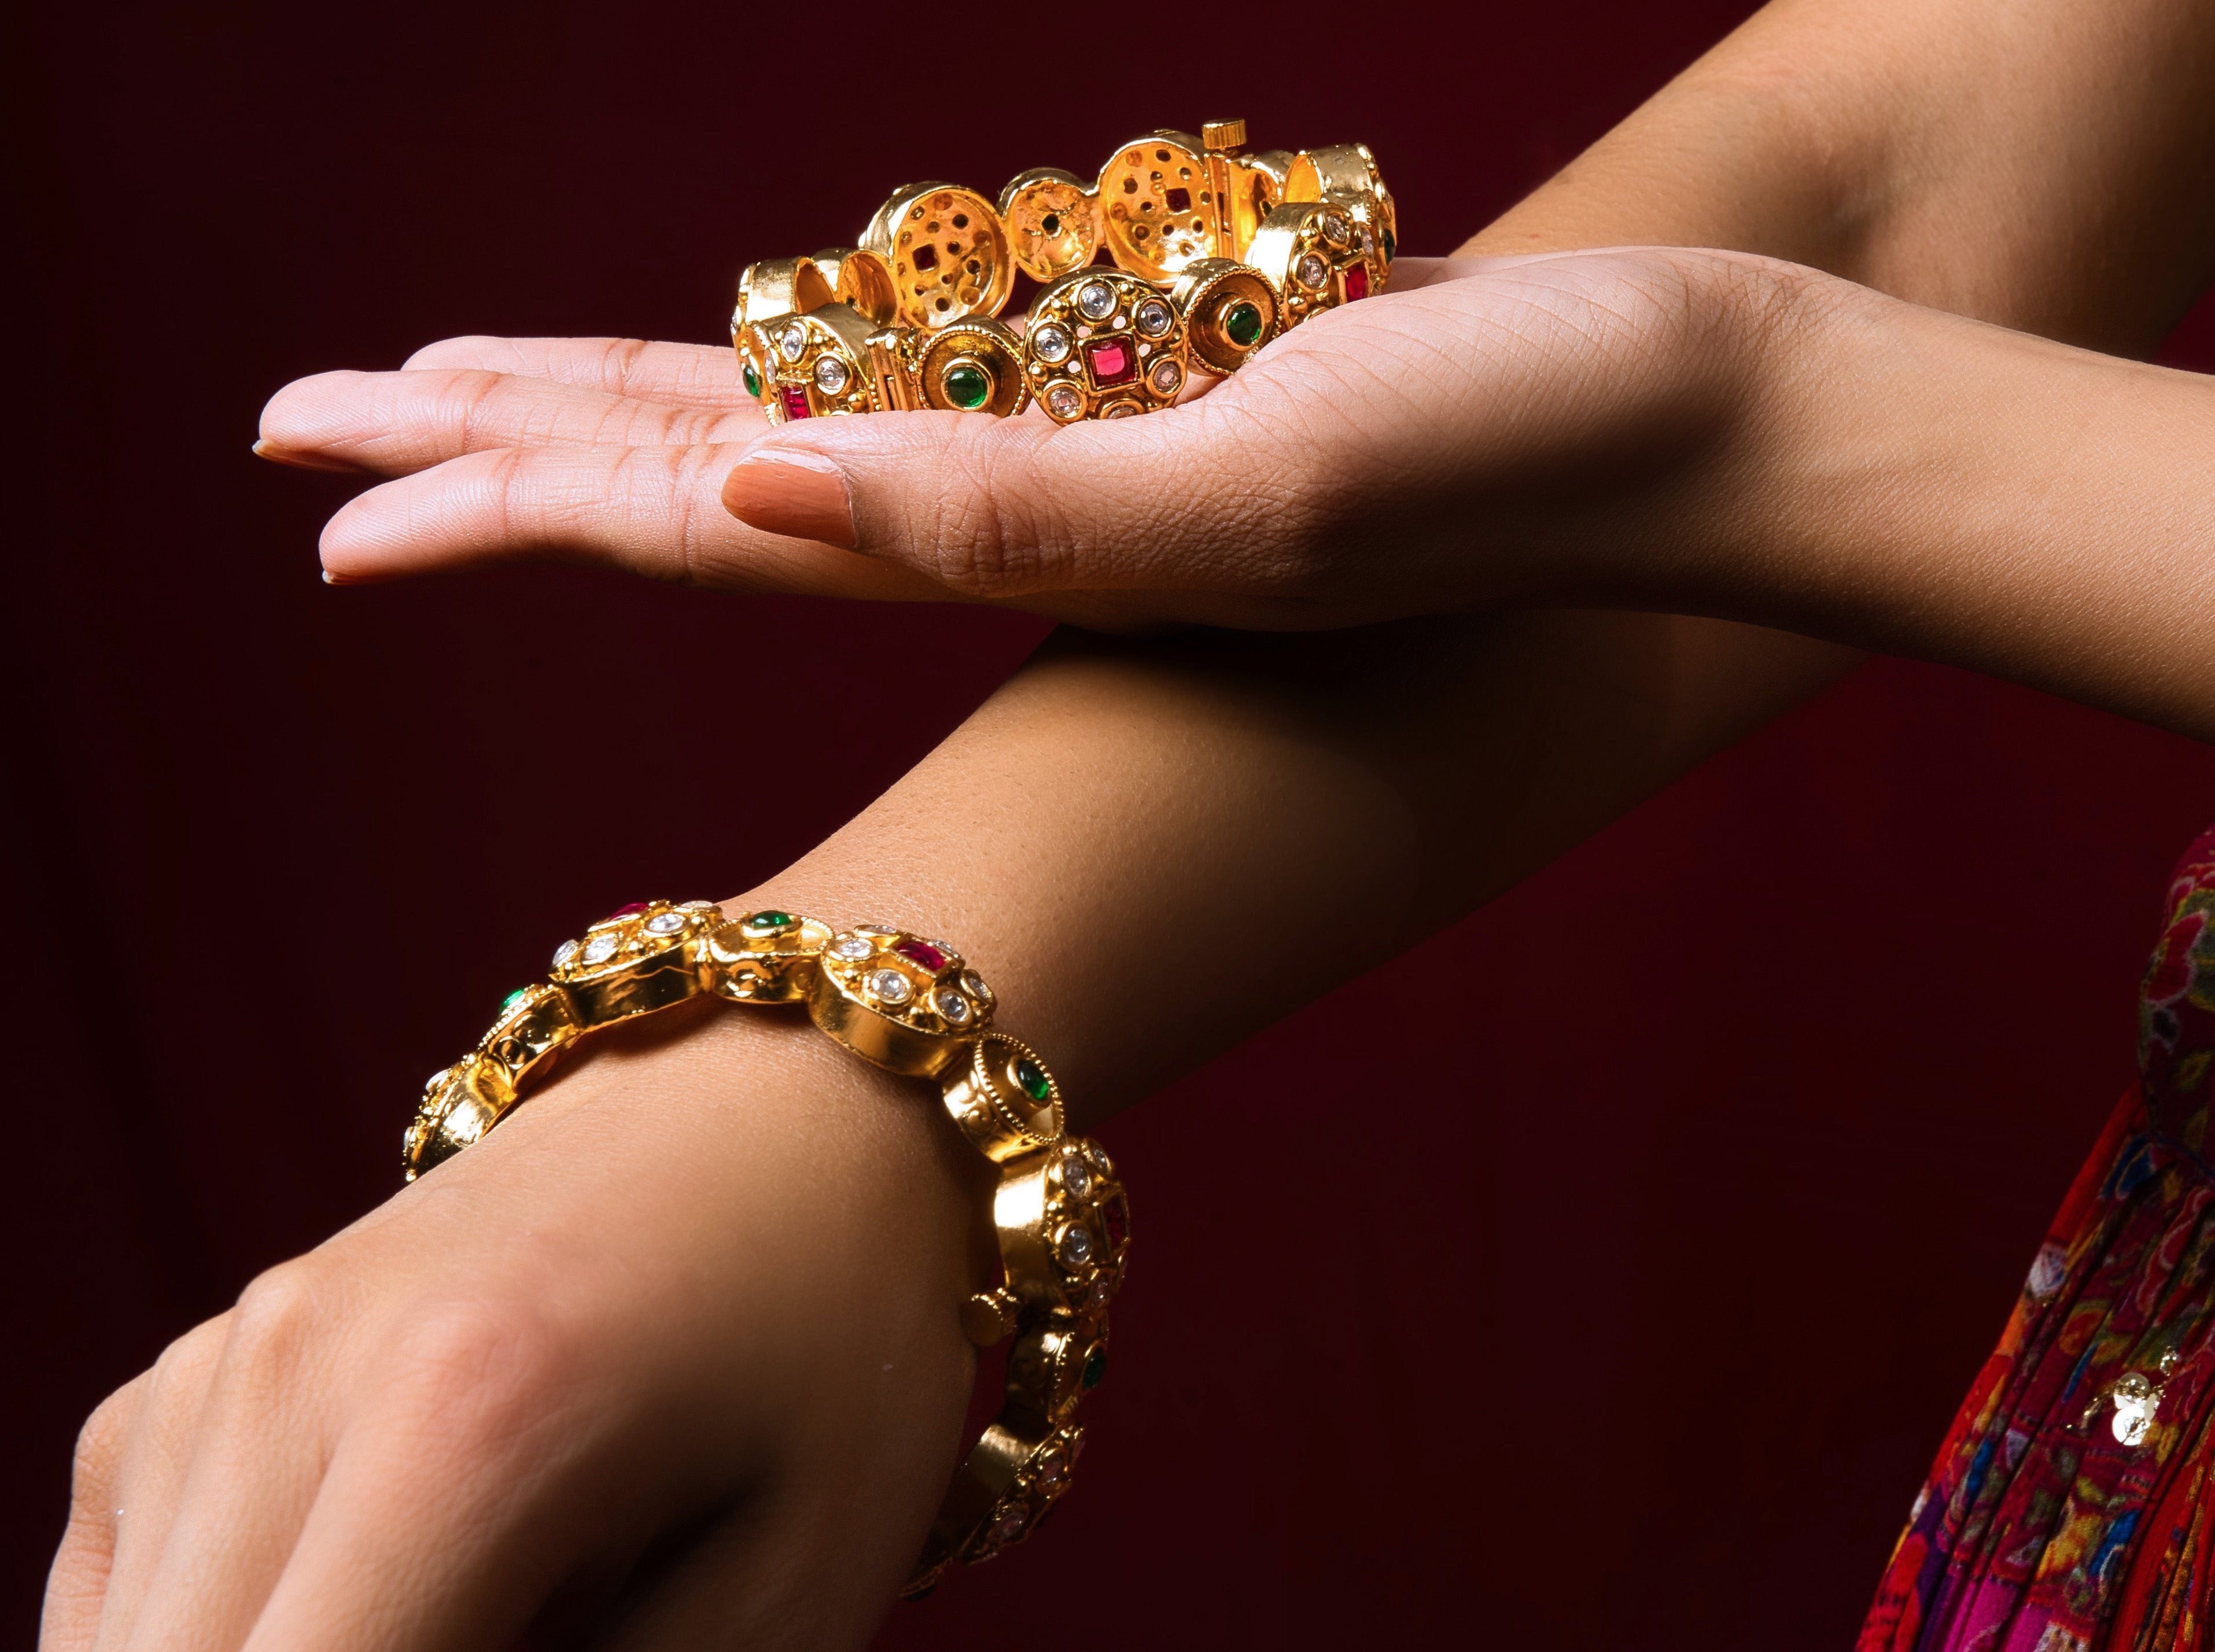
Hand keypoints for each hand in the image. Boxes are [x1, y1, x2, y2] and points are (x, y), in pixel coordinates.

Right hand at [43, 1001, 989, 1651]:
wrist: (793, 1098)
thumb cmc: (836, 1338)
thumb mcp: (788, 1593)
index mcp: (463, 1425)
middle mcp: (289, 1374)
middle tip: (558, 1620)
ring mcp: (218, 1361)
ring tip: (509, 1594)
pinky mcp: (192, 1370)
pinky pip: (142, 1607)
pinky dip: (249, 1647)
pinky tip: (411, 1582)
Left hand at [258, 249, 1814, 628]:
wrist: (1692, 419)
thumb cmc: (1519, 463)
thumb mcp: (1265, 486)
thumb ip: (1015, 512)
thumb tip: (759, 499)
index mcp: (1014, 544)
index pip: (695, 521)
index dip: (498, 495)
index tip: (320, 492)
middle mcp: (1016, 509)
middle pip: (692, 470)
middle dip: (493, 445)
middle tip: (297, 424)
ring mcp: (1077, 443)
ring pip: (787, 409)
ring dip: (614, 395)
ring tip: (461, 378)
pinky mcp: (1149, 378)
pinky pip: (922, 353)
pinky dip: (801, 345)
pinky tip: (731, 351)